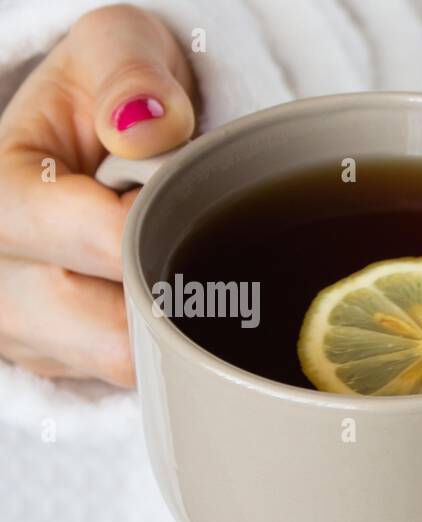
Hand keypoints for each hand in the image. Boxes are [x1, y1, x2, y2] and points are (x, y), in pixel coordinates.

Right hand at [0, 3, 195, 386]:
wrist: (93, 140)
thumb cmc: (104, 94)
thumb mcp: (114, 46)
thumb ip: (130, 71)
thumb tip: (149, 125)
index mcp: (0, 198)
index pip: (98, 245)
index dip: (168, 231)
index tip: (195, 205)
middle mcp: (3, 282)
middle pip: (119, 336)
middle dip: (184, 292)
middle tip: (209, 241)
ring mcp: (34, 335)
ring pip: (139, 371)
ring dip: (186, 323)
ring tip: (190, 259)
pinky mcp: (71, 366)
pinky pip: (149, 382)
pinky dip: (183, 345)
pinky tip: (189, 296)